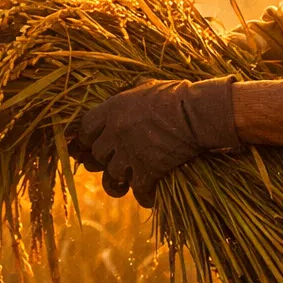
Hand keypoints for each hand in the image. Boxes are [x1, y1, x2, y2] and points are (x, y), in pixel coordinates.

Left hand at [68, 78, 238, 207]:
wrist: (198, 113)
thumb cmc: (176, 95)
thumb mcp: (146, 87)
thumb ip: (130, 94)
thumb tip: (127, 92)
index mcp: (113, 109)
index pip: (85, 128)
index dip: (86, 139)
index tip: (90, 145)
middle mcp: (116, 132)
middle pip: (97, 154)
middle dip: (103, 160)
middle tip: (112, 162)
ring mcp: (131, 152)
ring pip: (112, 175)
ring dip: (119, 180)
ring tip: (126, 182)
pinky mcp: (149, 169)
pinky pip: (138, 190)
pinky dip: (143, 195)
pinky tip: (148, 195)